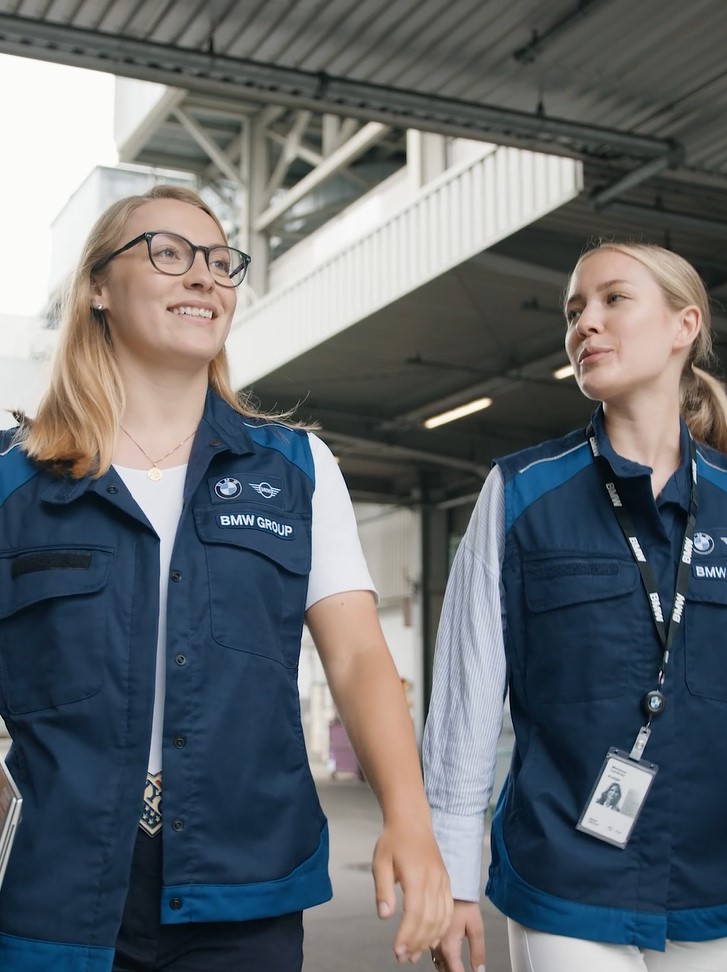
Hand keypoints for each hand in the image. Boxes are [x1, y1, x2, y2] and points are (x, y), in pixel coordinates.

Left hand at [372, 821, 453, 963]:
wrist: (412, 821)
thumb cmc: (394, 840)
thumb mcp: (380, 862)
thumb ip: (382, 890)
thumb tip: (385, 916)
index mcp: (416, 876)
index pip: (414, 913)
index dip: (407, 935)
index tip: (397, 950)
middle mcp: (433, 880)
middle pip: (429, 920)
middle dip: (416, 942)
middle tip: (403, 957)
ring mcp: (442, 881)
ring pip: (441, 918)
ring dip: (429, 939)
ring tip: (415, 953)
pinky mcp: (446, 882)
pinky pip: (448, 910)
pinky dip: (441, 928)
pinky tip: (431, 938)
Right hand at [430, 899, 484, 971]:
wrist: (452, 886)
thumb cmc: (463, 903)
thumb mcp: (476, 928)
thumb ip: (478, 952)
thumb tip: (479, 970)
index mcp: (449, 946)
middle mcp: (437, 946)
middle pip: (445, 971)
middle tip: (463, 969)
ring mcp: (432, 941)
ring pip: (438, 964)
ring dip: (447, 969)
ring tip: (457, 967)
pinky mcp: (430, 936)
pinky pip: (434, 955)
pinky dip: (442, 961)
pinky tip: (448, 960)